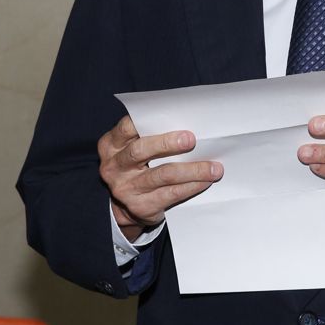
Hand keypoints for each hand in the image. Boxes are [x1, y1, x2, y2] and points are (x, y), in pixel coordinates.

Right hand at [97, 115, 222, 238]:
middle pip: (140, 151)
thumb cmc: (137, 165)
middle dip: (167, 144)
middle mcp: (114, 167)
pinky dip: (192, 186)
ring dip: (192, 170)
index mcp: (111, 146)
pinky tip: (206, 181)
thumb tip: (186, 122)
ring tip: (214, 168)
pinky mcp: (141, 206)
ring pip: (162, 175)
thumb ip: (149, 135)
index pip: (125, 129)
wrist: (126, 206)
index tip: (169, 117)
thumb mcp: (133, 148)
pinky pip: (171, 194)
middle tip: (191, 139)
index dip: (144, 122)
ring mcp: (126, 188)